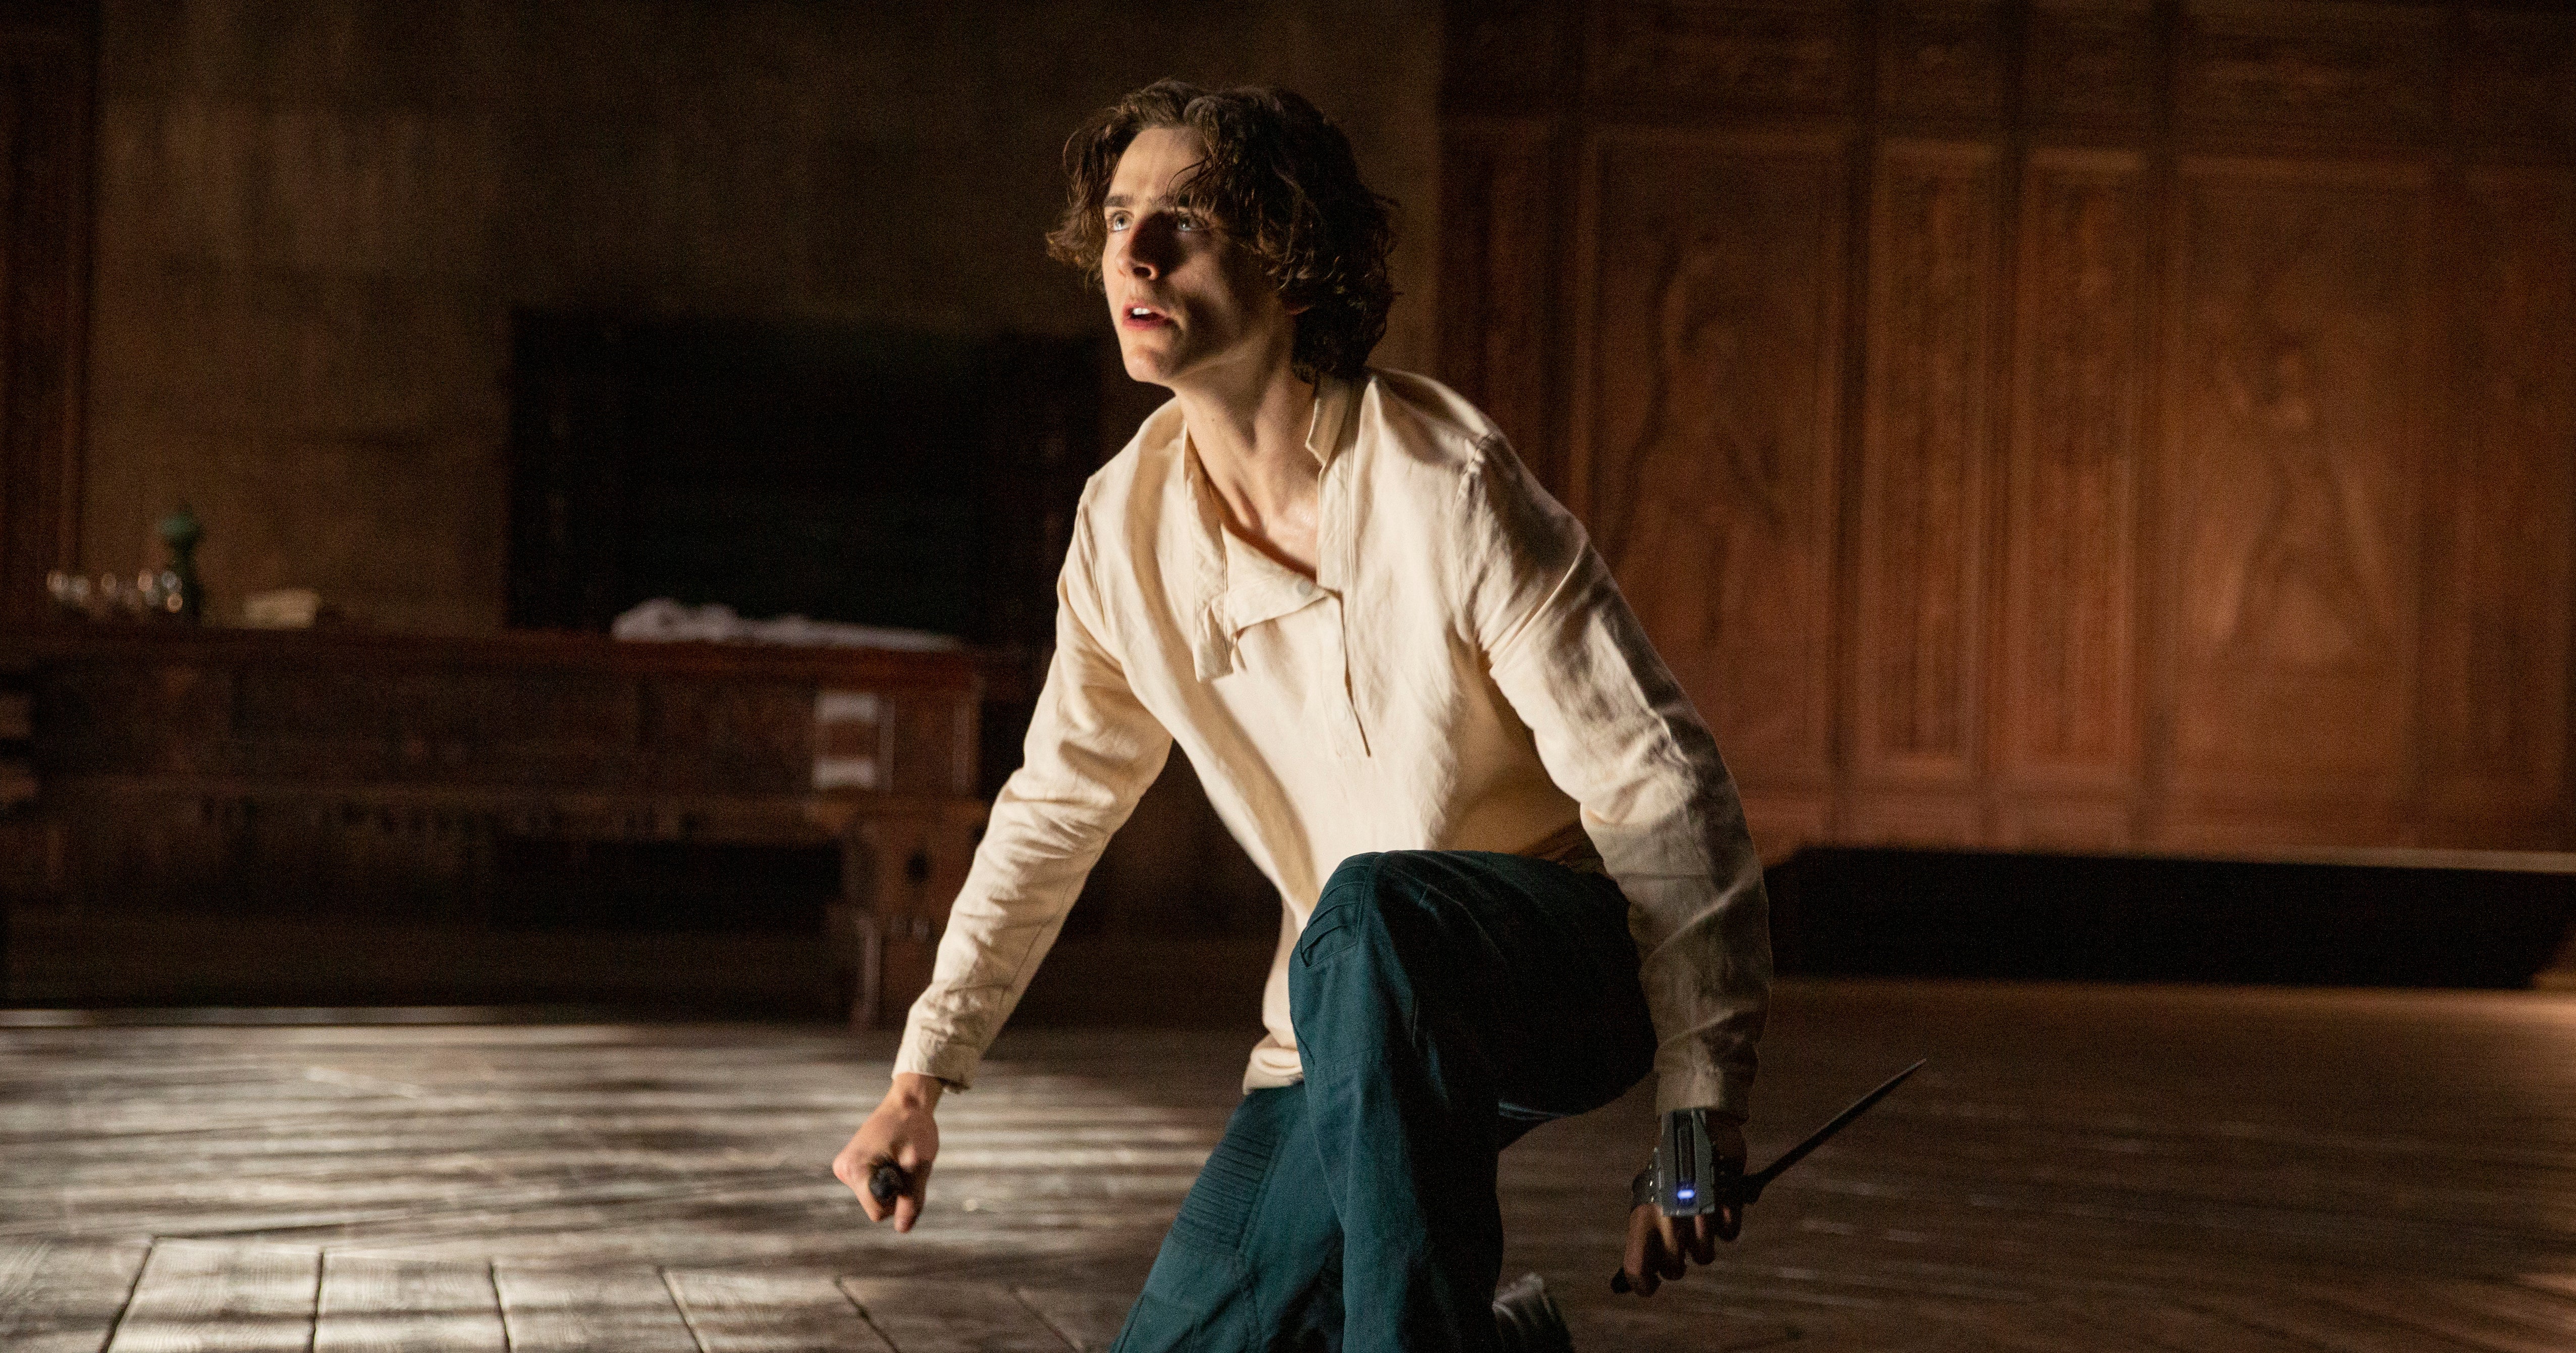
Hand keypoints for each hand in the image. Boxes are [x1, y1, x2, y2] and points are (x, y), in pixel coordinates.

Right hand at [832, 1072, 943, 1231]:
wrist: (907, 1102)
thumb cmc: (915, 1129)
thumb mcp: (919, 1166)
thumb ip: (912, 1200)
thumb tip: (902, 1229)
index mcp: (855, 1169)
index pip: (878, 1212)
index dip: (899, 1199)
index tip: (905, 1172)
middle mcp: (843, 1170)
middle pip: (875, 1206)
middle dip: (895, 1191)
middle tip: (903, 1162)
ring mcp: (844, 1168)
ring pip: (874, 1198)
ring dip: (892, 1184)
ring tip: (897, 1156)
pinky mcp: (850, 1166)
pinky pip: (872, 1187)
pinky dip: (886, 1177)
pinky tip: (890, 1157)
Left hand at [1620, 1117, 1745, 1296]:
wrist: (1697, 1123)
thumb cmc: (1670, 1168)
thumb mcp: (1649, 1197)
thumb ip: (1645, 1235)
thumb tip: (1640, 1274)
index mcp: (1643, 1217)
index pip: (1635, 1268)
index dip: (1642, 1285)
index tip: (1651, 1286)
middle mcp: (1668, 1219)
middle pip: (1675, 1269)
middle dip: (1679, 1263)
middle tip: (1682, 1243)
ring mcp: (1698, 1212)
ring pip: (1705, 1256)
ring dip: (1705, 1242)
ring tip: (1701, 1215)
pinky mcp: (1727, 1202)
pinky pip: (1730, 1234)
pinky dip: (1727, 1222)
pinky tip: (1720, 1203)